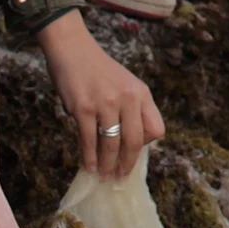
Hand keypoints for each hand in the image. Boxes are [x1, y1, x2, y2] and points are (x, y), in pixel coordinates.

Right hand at [38, 11, 164, 180]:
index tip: (131, 152)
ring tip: (102, 176)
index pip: (156, 129)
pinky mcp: (83, 108)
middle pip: (134, 142)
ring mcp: (105, 103)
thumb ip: (130, 108)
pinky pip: (89, 140)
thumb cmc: (96, 70)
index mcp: (141, 93)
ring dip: (106, 165)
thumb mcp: (124, 84)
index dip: (145, 145)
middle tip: (119, 178)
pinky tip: (88, 166)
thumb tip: (126, 142)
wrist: (72, 49)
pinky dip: (89, 157)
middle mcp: (128, 98)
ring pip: (111, 144)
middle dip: (126, 165)